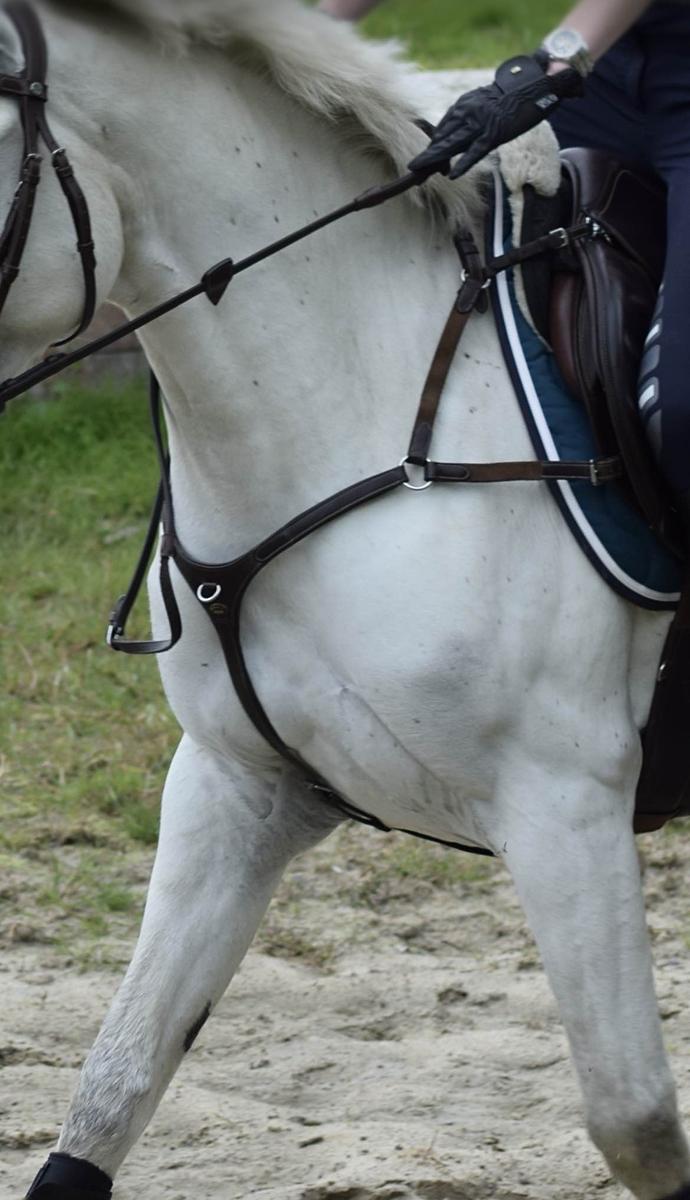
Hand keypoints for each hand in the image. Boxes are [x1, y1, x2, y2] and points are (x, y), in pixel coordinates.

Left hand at [409, 52, 583, 180]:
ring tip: (419, 172)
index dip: (434, 145)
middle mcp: (468, 111)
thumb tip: (458, 133)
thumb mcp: (486, 103)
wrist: (534, 83)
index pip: (443, 127)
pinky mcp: (494, 132)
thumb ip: (471, 115)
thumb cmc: (512, 95)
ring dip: (435, 159)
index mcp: (465, 104)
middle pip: (442, 136)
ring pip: (452, 144)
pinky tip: (451, 174)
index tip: (428, 160)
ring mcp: (480, 122)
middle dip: (428, 155)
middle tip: (413, 169)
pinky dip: (463, 163)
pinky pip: (475, 151)